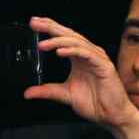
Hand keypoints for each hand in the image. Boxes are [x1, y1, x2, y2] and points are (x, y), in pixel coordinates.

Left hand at [24, 17, 138, 127]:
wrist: (111, 115)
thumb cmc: (94, 102)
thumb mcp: (64, 95)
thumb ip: (47, 91)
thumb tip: (27, 92)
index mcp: (78, 58)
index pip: (62, 38)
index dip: (49, 29)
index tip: (34, 24)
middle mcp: (87, 54)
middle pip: (68, 35)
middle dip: (50, 27)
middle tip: (35, 22)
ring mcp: (96, 58)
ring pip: (76, 42)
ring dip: (58, 41)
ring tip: (43, 44)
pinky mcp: (103, 65)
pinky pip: (87, 54)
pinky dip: (73, 51)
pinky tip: (60, 52)